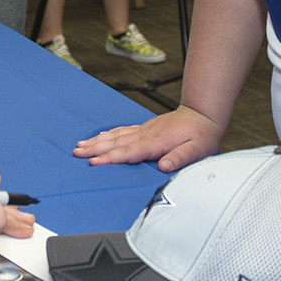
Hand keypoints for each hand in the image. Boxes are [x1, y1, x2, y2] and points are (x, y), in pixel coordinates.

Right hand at [73, 105, 221, 171]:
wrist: (203, 114)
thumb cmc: (201, 134)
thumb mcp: (197, 149)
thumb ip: (180, 158)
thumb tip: (163, 166)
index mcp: (156, 142)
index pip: (128, 152)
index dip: (111, 158)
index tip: (95, 162)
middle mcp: (146, 134)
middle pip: (115, 143)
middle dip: (95, 149)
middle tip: (77, 153)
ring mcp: (143, 130)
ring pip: (115, 136)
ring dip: (97, 141)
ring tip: (80, 146)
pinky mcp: (144, 128)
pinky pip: (122, 131)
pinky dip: (108, 134)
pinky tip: (99, 137)